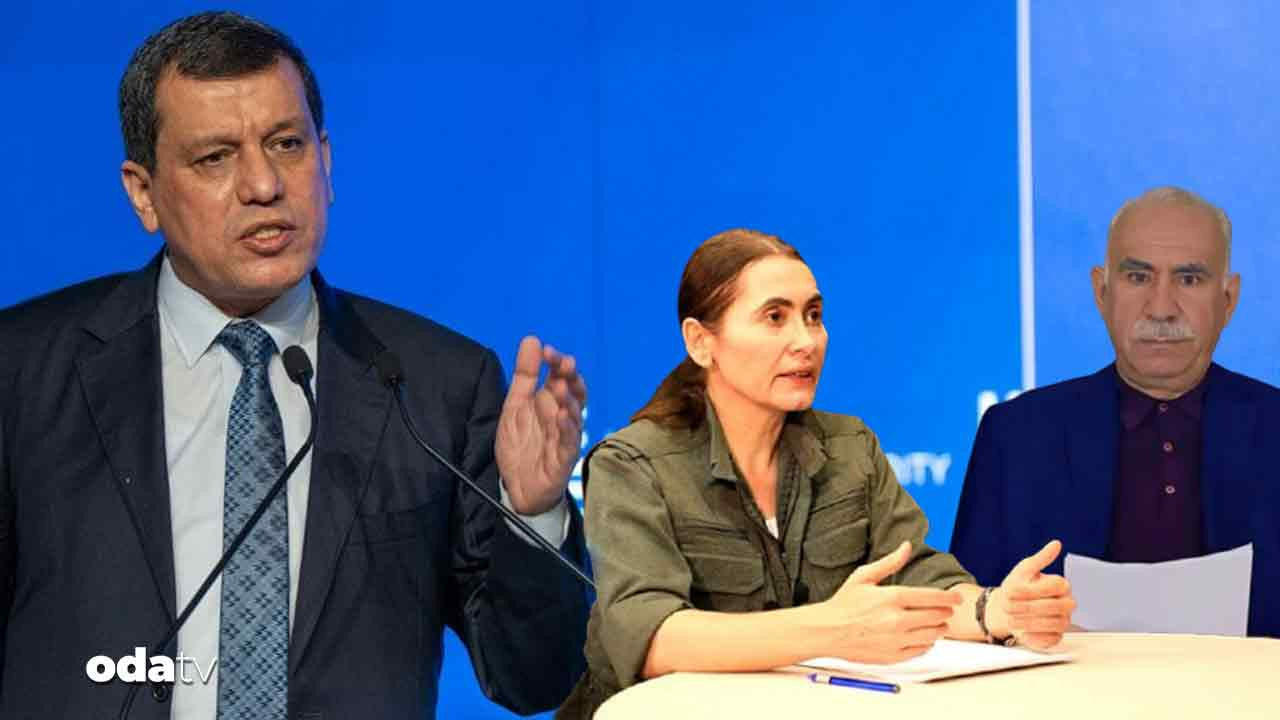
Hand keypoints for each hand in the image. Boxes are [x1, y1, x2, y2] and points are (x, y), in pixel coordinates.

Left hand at [495, 336, 586, 513]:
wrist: (518, 487)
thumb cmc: (522, 446)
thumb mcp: (516, 405)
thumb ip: (525, 375)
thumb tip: (532, 340)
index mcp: (552, 402)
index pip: (561, 377)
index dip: (557, 363)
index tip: (546, 351)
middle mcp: (563, 417)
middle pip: (574, 393)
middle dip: (570, 377)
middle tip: (563, 363)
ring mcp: (565, 437)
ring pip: (574, 415)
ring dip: (569, 400)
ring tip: (561, 386)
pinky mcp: (564, 458)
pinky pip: (569, 441)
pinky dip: (566, 428)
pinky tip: (561, 416)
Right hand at [821, 541, 961, 663]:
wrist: (826, 631)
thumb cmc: (843, 604)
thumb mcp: (864, 576)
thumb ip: (890, 562)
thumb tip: (906, 547)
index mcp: (892, 597)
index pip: (932, 597)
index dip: (949, 598)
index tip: (957, 598)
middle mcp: (897, 620)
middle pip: (936, 616)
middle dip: (945, 612)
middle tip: (946, 610)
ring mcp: (896, 640)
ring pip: (932, 635)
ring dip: (939, 628)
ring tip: (937, 624)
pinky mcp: (893, 656)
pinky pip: (921, 650)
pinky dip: (927, 643)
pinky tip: (923, 637)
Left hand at [989, 540, 1075, 648]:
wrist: (1007, 608)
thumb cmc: (1017, 587)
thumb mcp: (1024, 570)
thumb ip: (1041, 558)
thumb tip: (1056, 544)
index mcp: (1062, 586)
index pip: (1058, 586)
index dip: (1033, 589)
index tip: (1011, 590)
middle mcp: (1066, 604)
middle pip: (1056, 606)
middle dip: (1029, 607)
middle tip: (1008, 607)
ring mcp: (1063, 621)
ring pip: (1054, 624)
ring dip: (1029, 622)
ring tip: (1010, 618)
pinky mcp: (1055, 637)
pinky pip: (1050, 640)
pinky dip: (1034, 637)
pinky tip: (1020, 631)